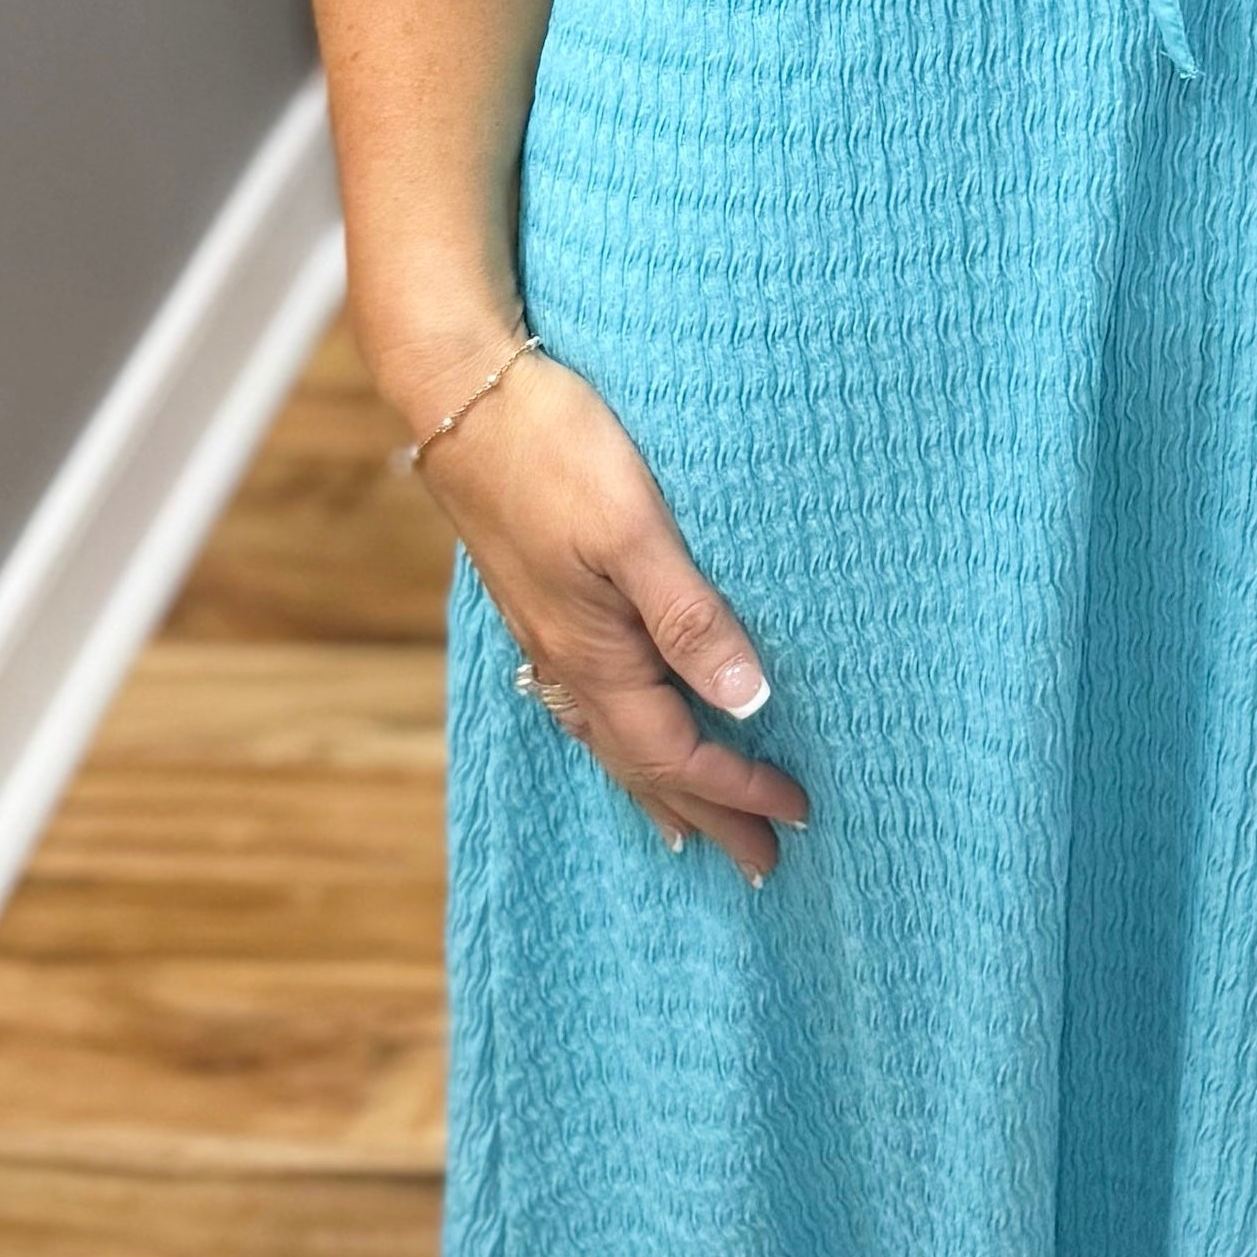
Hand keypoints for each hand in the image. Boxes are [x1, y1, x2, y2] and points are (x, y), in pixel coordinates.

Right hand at [407, 342, 810, 881]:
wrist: (462, 391)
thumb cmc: (553, 446)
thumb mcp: (633, 530)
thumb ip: (689, 617)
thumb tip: (746, 701)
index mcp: (594, 653)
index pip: (677, 751)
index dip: (737, 787)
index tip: (794, 814)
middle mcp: (565, 657)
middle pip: (642, 762)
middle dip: (703, 812)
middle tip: (757, 865)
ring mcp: (545, 629)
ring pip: (608, 736)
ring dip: (656, 785)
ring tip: (688, 827)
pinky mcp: (538, 597)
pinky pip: (584, 699)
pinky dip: (617, 735)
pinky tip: (619, 727)